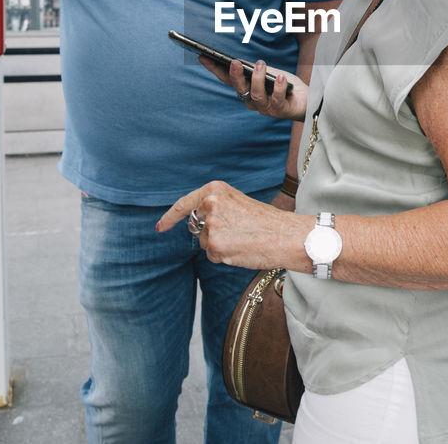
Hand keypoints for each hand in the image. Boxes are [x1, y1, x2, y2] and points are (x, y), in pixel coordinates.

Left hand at [156, 181, 310, 270]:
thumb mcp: (237, 202)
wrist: (287, 235)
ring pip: (205, 243)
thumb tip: (196, 223)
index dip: (170, 218)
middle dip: (210, 233)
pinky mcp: (216, 245)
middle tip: (236, 233)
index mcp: (214, 189)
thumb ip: (215, 207)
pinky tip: (241, 249)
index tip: (161, 227)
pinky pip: (212, 256)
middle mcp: (209, 204)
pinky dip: (224, 257)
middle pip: (196, 226)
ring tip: (243, 239)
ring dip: (219, 246)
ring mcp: (211, 225)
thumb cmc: (267, 221)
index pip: (184, 204)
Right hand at [198, 56, 307, 121]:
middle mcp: (253, 101)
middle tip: (234, 63)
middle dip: (235, 76)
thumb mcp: (269, 73)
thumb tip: (237, 61)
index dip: (214, 69)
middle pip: (240, 89)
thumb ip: (254, 69)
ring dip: (257, 79)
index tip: (203, 56)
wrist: (309, 101)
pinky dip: (277, 87)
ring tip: (261, 64)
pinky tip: (279, 77)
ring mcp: (266, 108)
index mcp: (247, 91)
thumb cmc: (286, 86)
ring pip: (256, 95)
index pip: (227, 79)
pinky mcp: (281, 110)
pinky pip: (276, 99)